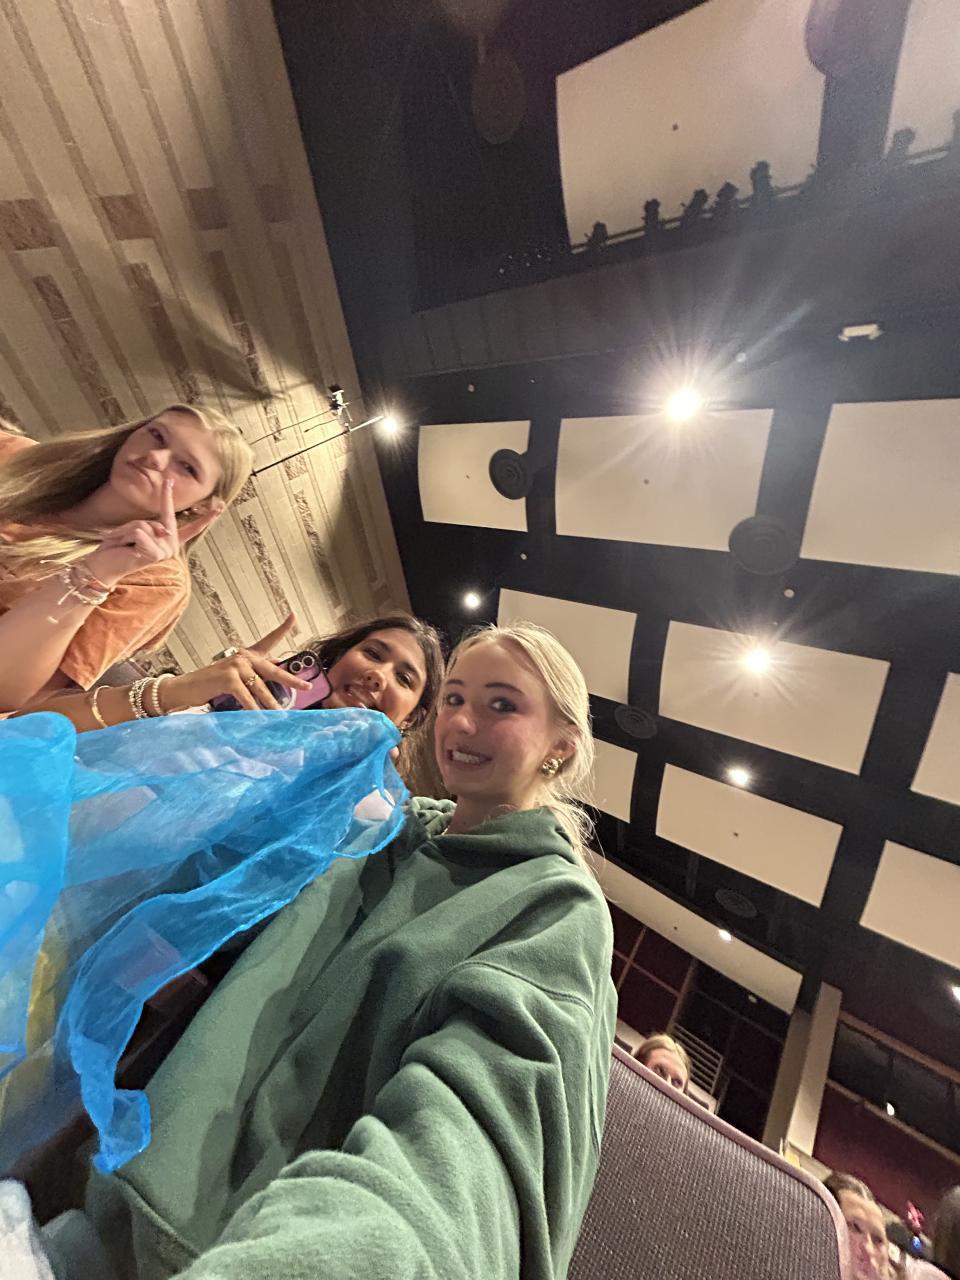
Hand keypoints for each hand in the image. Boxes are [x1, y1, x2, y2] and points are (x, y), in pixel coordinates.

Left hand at [83, 478, 222, 586]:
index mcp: (169, 541)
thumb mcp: (137, 531)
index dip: (206, 518)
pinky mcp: (155, 553)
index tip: (221, 507)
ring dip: (126, 530)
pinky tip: (123, 547)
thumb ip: (151, 527)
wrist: (104, 566)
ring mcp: (165, 552)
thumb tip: (164, 531)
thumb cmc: (118, 547)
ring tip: (121, 542)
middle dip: (167, 496)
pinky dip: (124, 535)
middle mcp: (171, 547)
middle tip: (169, 479)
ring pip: (145, 524)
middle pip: (167, 514)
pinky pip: (139, 531)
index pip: (191, 529)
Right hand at [158, 613, 310, 711]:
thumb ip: (254, 678)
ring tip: (281, 715)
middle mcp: (243, 657)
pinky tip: (259, 718)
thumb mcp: (235, 677)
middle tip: (307, 686)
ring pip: (261, 688)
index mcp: (247, 655)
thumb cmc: (211, 685)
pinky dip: (254, 709)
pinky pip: (247, 697)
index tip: (293, 616)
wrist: (185, 688)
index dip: (283, 628)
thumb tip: (276, 685)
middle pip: (273, 670)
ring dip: (271, 704)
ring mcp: (235, 666)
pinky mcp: (228, 678)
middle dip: (292, 680)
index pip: (268, 640)